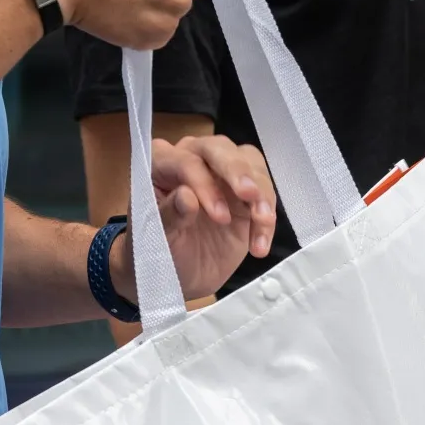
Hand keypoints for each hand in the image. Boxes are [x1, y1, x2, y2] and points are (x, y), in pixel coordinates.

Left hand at [110, 135, 275, 303]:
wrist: (177, 275)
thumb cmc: (159, 252)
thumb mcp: (157, 240)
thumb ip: (169, 216)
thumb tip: (186, 196)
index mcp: (162, 164)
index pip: (187, 161)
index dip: (205, 185)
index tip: (219, 217)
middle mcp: (192, 158)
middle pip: (220, 149)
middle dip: (238, 171)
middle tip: (250, 194)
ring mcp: (221, 174)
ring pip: (250, 163)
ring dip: (260, 192)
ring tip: (263, 221)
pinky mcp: (245, 194)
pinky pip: (264, 194)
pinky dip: (266, 218)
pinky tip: (259, 245)